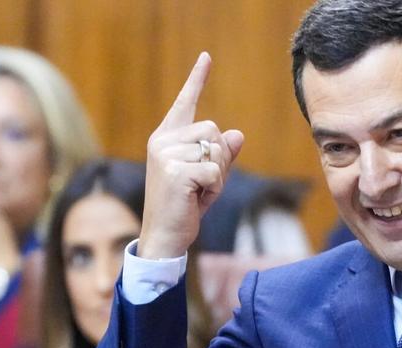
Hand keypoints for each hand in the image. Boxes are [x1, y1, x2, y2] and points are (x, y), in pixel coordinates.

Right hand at [140, 52, 245, 259]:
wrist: (164, 237)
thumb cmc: (184, 207)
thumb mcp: (207, 178)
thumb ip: (221, 156)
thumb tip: (238, 134)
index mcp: (166, 138)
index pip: (185, 103)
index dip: (197, 79)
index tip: (207, 57)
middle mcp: (163, 141)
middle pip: (213, 130)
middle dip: (220, 158)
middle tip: (203, 183)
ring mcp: (166, 155)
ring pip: (216, 150)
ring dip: (218, 175)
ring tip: (198, 192)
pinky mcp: (175, 171)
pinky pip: (215, 171)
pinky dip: (215, 188)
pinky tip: (197, 199)